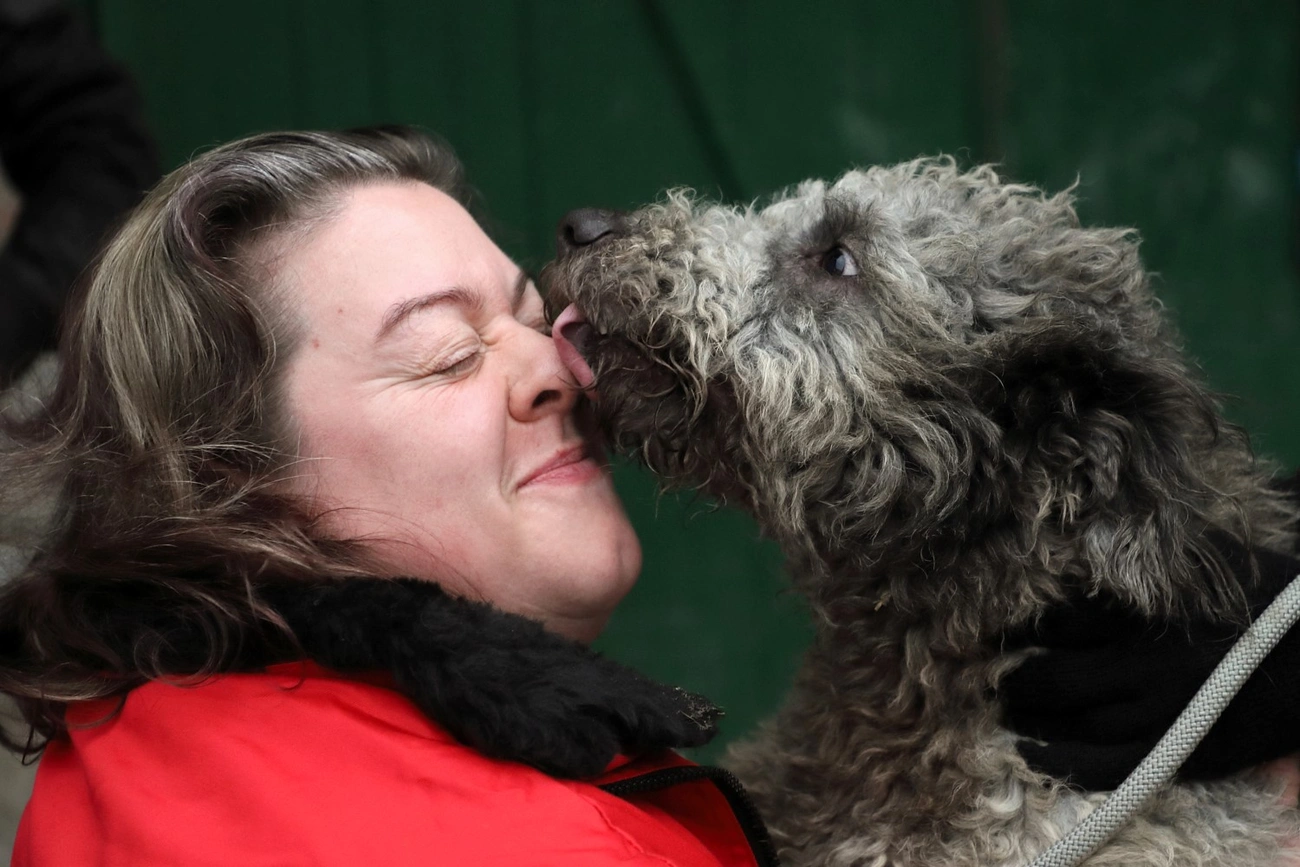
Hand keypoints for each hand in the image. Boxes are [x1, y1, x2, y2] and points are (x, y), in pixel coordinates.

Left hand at [997, 541, 1299, 790]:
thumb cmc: (1271, 592)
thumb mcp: (1210, 557)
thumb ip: (1151, 547)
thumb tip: (1092, 517)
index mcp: (1154, 614)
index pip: (1061, 623)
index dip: (1018, 628)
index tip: (988, 628)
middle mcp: (1154, 667)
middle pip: (1060, 679)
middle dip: (1016, 680)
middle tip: (988, 674)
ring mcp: (1171, 716)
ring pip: (1079, 726)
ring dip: (1031, 721)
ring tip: (1004, 712)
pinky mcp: (1190, 754)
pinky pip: (1114, 768)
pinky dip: (1066, 764)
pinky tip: (1034, 754)